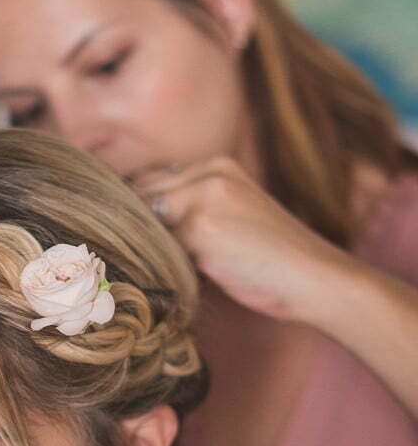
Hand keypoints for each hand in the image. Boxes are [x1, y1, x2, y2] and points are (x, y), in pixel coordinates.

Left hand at [138, 157, 357, 323]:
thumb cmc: (272, 259)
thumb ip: (191, 209)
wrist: (314, 278)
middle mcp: (209, 172)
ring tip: (169, 267)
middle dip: (134, 226)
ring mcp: (204, 197)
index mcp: (218, 165)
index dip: (136, 211)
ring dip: (149, 247)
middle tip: (136, 254)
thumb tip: (135, 221)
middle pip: (140, 195)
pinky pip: (159, 248)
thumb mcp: (231, 217)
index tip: (132, 235)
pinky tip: (186, 280)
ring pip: (146, 222)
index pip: (150, 179)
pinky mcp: (201, 227)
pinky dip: (164, 266)